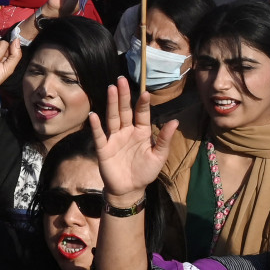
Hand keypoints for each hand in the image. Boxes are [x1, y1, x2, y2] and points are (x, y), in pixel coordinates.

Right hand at [89, 78, 174, 200]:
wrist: (129, 190)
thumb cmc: (145, 172)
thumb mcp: (158, 156)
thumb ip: (164, 139)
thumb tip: (175, 121)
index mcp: (141, 132)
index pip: (141, 114)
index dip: (142, 104)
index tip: (145, 92)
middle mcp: (126, 132)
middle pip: (124, 110)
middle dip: (123, 96)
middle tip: (121, 79)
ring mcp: (114, 139)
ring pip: (113, 118)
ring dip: (111, 104)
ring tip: (111, 89)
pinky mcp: (103, 149)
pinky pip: (100, 136)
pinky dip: (96, 126)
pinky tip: (94, 115)